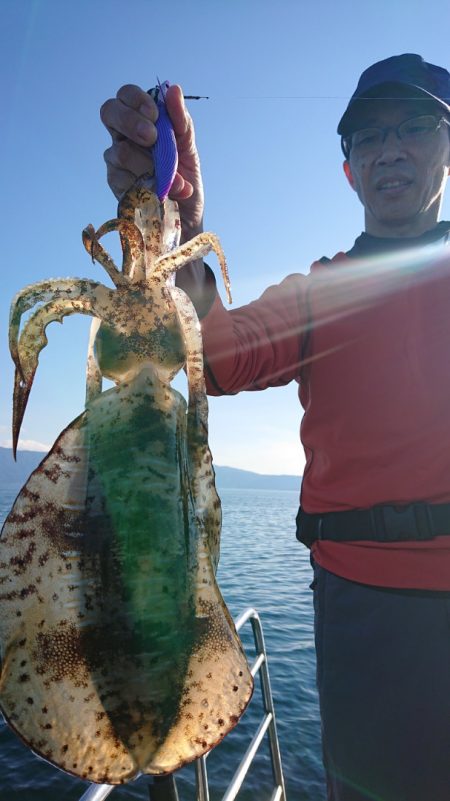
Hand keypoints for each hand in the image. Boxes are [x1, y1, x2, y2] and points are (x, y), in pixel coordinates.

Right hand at [101, 83, 203, 239]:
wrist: (187, 221)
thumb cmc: (186, 183)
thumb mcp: (190, 151)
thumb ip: (181, 123)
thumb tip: (173, 89)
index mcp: (140, 123)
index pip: (125, 96)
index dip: (135, 99)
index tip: (155, 115)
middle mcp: (123, 139)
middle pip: (109, 112)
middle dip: (130, 121)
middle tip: (152, 138)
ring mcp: (116, 163)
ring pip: (120, 150)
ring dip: (151, 165)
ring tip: (173, 181)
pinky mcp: (116, 186)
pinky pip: (123, 179)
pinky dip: (148, 186)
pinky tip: (163, 193)